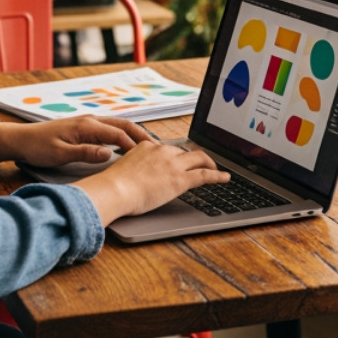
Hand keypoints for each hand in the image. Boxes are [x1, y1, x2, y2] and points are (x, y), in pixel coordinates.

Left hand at [0, 116, 144, 166]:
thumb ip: (85, 153)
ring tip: (149, 146)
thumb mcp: (60, 154)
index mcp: (86, 126)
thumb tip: (109, 154)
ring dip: (134, 133)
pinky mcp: (84, 127)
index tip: (150, 156)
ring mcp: (88, 122)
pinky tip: (127, 145)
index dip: (136, 144)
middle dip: (142, 135)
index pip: (118, 133)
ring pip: (118, 125)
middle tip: (159, 148)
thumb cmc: (38, 147)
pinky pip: (110, 128)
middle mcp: (90, 120)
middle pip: (123, 125)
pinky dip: (123, 134)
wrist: (21, 139)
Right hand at [75, 141, 227, 224]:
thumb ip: (130, 170)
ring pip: (198, 159)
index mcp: (146, 147)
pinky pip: (205, 175)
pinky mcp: (181, 179)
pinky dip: (217, 176)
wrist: (115, 190)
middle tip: (200, 163)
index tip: (178, 160)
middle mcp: (162, 151)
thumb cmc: (112, 186)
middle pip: (184, 152)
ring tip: (215, 169)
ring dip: (209, 164)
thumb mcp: (121, 170)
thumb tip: (129, 180)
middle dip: (194, 158)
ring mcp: (173, 164)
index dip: (175, 156)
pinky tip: (225, 178)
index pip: (166, 149)